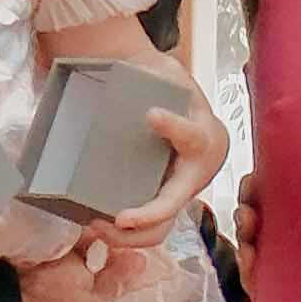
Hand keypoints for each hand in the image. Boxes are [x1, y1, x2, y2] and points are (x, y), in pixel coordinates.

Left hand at [91, 68, 221, 235]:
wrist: (169, 105)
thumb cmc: (167, 89)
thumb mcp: (167, 72)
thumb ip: (159, 72)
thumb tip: (133, 65)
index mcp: (204, 138)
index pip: (193, 136)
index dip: (174, 128)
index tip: (152, 115)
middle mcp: (196, 173)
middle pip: (177, 203)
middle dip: (148, 214)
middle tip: (118, 217)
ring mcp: (179, 192)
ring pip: (162, 227)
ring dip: (131, 235)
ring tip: (95, 226)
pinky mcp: (162, 201)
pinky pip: (149, 227)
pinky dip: (125, 234)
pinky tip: (96, 226)